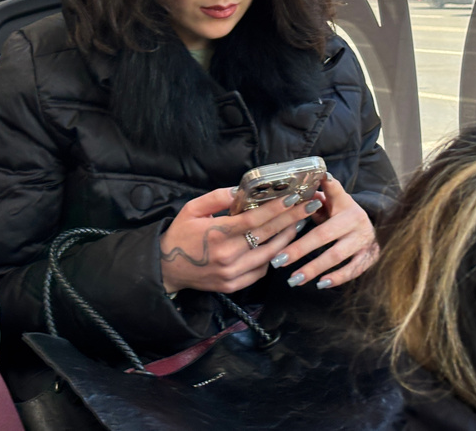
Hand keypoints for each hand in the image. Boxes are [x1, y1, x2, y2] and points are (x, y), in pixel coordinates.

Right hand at [159, 187, 316, 293]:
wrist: (166, 267)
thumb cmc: (180, 234)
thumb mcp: (192, 209)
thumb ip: (216, 197)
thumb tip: (240, 190)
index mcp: (217, 233)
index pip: (255, 220)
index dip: (277, 209)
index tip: (294, 199)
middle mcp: (228, 255)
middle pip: (268, 236)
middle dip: (292, 220)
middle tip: (309, 208)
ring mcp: (232, 272)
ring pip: (270, 255)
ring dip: (287, 239)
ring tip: (298, 224)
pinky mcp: (234, 285)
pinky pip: (261, 271)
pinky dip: (272, 257)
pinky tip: (278, 245)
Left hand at [268, 175, 377, 289]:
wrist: (377, 229)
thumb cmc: (343, 215)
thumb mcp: (333, 202)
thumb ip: (316, 198)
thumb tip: (295, 194)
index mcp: (344, 203)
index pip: (334, 191)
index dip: (328, 186)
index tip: (319, 178)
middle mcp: (355, 220)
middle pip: (324, 234)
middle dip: (299, 249)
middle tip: (278, 261)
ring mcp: (363, 239)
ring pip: (336, 255)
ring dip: (314, 268)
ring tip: (294, 279)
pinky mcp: (369, 256)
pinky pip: (353, 270)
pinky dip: (337, 278)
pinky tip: (320, 284)